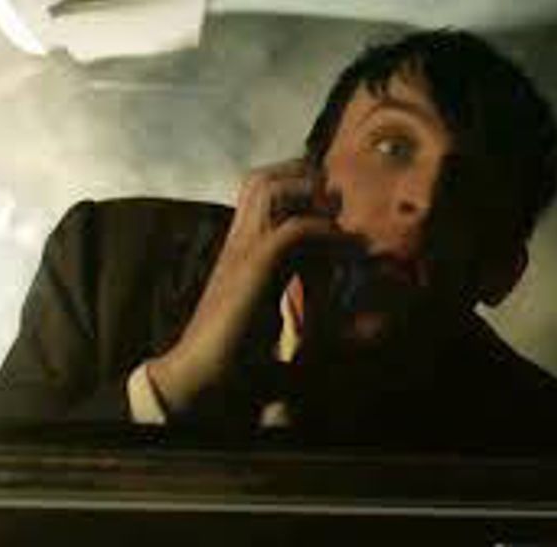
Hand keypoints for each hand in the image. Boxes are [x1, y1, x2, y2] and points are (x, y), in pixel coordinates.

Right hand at [145, 159, 343, 413]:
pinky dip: (323, 232)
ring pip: (268, 189)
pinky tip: (345, 249)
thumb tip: (356, 309)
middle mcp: (238, 243)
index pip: (261, 193)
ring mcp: (241, 251)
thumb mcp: (277, 317)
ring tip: (337, 221)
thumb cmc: (234, 355)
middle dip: (303, 179)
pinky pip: (292, 231)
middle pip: (261, 180)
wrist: (199, 377)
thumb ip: (305, 303)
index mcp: (241, 250)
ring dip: (309, 196)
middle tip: (335, 206)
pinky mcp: (251, 270)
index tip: (333, 210)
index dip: (297, 188)